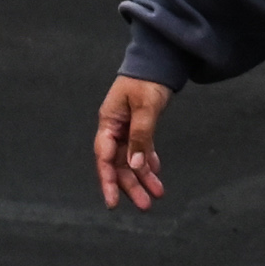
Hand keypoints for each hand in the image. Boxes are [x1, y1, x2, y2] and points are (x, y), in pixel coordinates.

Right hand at [95, 74, 175, 210]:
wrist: (159, 61)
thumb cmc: (147, 80)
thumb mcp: (145, 107)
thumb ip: (141, 135)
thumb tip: (136, 165)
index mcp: (109, 122)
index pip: (105, 157)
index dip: (108, 181)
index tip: (113, 202)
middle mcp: (114, 129)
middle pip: (119, 164)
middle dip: (130, 185)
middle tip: (145, 204)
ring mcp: (126, 129)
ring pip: (131, 160)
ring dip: (142, 178)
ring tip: (156, 195)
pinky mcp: (138, 127)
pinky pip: (141, 151)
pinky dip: (148, 163)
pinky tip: (156, 174)